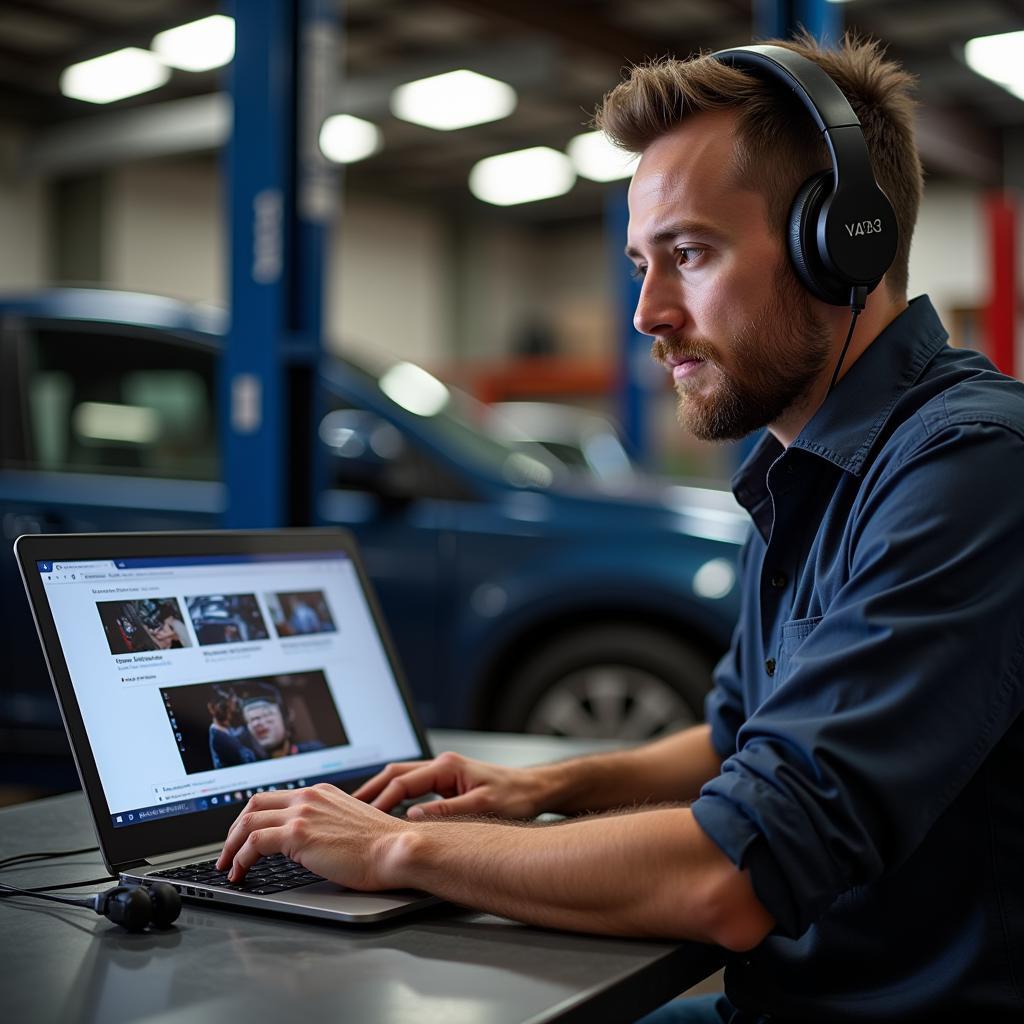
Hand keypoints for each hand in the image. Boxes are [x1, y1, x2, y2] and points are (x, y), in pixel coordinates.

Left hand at [216, 784, 408, 888]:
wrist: (395, 849)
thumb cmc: (380, 846)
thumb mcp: (348, 824)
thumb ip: (326, 824)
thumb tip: (309, 843)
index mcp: (321, 792)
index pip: (274, 798)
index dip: (252, 817)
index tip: (244, 836)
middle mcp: (309, 797)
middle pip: (254, 804)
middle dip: (235, 829)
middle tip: (229, 850)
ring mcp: (302, 813)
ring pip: (248, 822)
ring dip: (231, 846)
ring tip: (227, 866)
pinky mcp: (298, 834)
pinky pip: (254, 843)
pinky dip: (240, 858)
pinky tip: (239, 872)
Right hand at [352, 750, 547, 819]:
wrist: (536, 791)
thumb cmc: (516, 797)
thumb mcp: (481, 807)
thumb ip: (446, 812)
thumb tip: (413, 819)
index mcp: (447, 766)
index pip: (403, 782)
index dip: (381, 800)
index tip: (365, 818)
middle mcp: (443, 766)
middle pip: (396, 773)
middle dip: (371, 790)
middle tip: (349, 809)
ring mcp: (445, 773)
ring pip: (403, 779)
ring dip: (382, 793)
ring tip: (361, 812)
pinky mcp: (449, 783)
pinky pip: (415, 788)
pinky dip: (398, 799)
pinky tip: (389, 813)